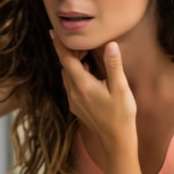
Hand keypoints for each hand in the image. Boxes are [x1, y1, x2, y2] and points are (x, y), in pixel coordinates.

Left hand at [50, 32, 136, 149]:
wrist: (116, 141)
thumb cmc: (121, 115)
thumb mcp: (121, 89)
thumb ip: (114, 66)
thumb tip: (110, 44)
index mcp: (83, 85)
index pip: (66, 60)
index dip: (59, 45)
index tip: (52, 32)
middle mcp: (73, 92)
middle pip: (65, 66)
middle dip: (70, 52)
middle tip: (83, 44)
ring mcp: (73, 100)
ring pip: (67, 76)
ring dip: (72, 64)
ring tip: (86, 56)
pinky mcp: (76, 107)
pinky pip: (70, 85)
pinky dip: (75, 75)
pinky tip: (89, 74)